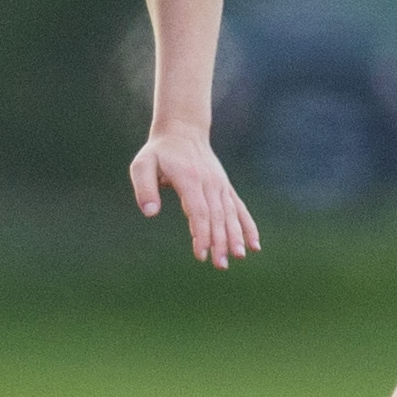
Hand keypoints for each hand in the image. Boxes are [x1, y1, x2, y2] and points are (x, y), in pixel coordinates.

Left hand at [129, 123, 258, 267]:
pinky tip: (254, 245)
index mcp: (190, 178)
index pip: (199, 210)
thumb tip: (150, 213)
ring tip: (239, 257)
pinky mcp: (225, 188)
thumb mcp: (142, 164)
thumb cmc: (159, 152)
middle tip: (220, 265)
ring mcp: (220, 185)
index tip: (200, 254)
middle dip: (220, 242)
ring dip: (236, 237)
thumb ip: (144, 187)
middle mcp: (209, 183)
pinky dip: (248, 227)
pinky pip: (239, 209)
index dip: (201, 233)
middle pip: (217, 216)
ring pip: (230, 214)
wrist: (183, 131)